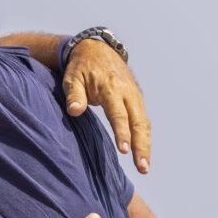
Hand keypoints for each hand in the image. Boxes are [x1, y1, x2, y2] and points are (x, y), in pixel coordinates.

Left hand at [63, 40, 150, 173]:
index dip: (122, 132)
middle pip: (138, 122)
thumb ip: (74, 95)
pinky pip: (143, 121)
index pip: (119, 114)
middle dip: (141, 146)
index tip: (125, 150)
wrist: (97, 50)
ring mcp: (135, 96)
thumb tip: (74, 111)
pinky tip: (143, 155)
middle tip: (142, 167)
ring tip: (144, 167)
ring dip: (146, 146)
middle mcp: (128, 93)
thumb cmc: (81, 68)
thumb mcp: (72, 78)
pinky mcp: (137, 100)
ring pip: (144, 124)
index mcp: (111, 88)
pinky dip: (145, 138)